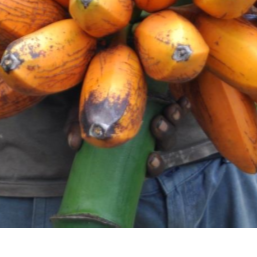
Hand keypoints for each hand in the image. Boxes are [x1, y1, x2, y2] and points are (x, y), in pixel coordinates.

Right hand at [64, 97, 185, 169]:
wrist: (96, 90)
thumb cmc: (89, 113)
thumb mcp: (79, 120)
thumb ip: (75, 129)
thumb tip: (73, 142)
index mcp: (134, 153)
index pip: (150, 166)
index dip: (155, 165)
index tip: (152, 159)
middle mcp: (149, 140)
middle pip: (164, 143)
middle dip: (166, 135)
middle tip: (158, 125)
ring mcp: (157, 123)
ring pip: (172, 126)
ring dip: (174, 119)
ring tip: (170, 110)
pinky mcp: (160, 104)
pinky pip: (176, 108)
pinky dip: (182, 106)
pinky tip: (183, 100)